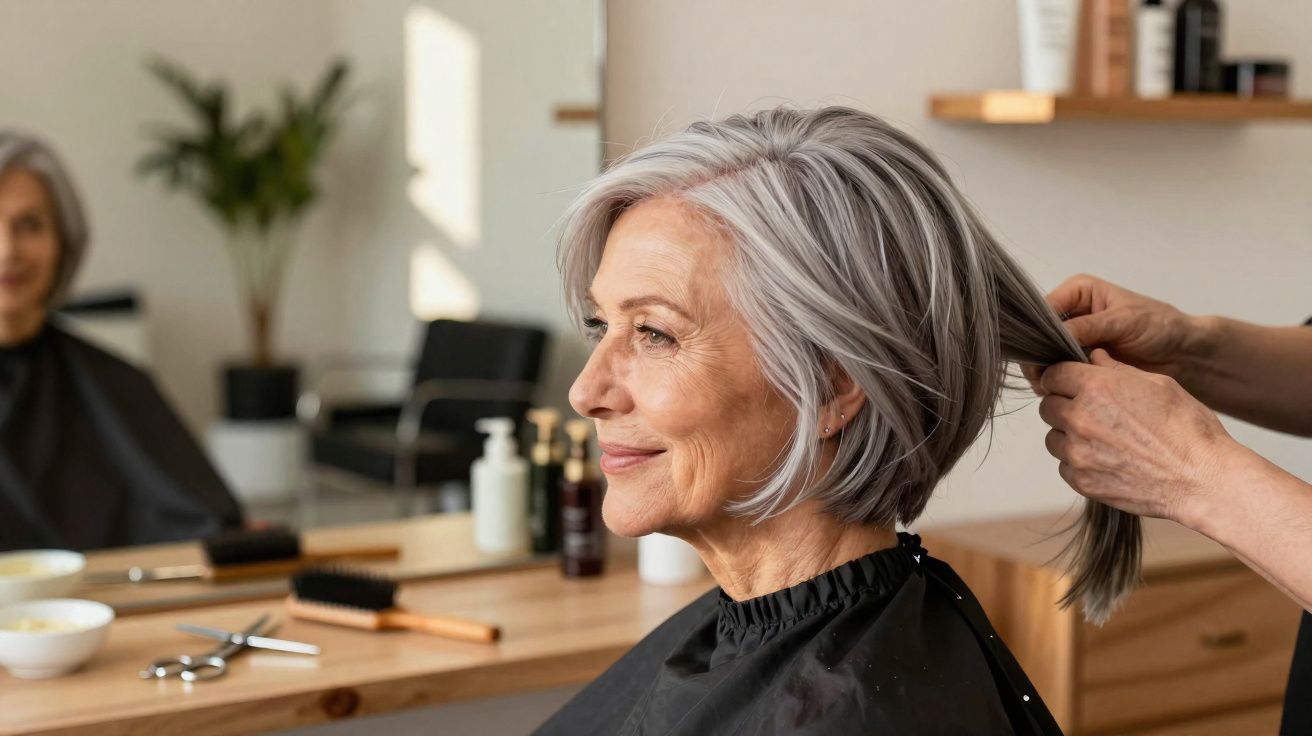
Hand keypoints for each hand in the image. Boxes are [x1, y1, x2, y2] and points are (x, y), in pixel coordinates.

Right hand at [1024, 274, 1203, 393]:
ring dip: (1048, 370)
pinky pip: (1059, 369)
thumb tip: (1052, 340)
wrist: (1183, 354)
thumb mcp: (1122, 321)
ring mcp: (1074, 338)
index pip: (1044, 310)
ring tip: (1052, 387)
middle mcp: (1071, 312)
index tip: (1038, 356)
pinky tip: (1061, 390)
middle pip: (1040, 334)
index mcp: (1078, 292)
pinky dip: (1059, 380)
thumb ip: (1086, 327)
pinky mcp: (1080, 360)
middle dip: (1040, 355)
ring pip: (1046, 354)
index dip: (1038, 332)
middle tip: (1043, 378)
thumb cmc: (1159, 326)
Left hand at [1038, 349, 1240, 522]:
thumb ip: (1118, 370)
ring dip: (1069, 436)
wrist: (1202, 480)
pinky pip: (1064, 465)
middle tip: (1092, 412)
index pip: (1053, 375)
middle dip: (1065, 405)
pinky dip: (1079, 462)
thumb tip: (1094, 356)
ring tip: (1103, 439)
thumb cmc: (1188, 430)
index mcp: (1097, 387)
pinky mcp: (1081, 480)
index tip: (1071, 384)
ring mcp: (1077, 453)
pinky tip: (1107, 459)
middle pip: (1048, 406)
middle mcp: (1080, 418)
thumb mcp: (1159, 385)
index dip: (1062, 378)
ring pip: (1053, 437)